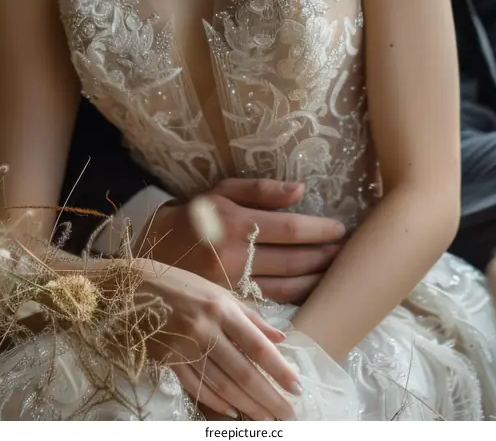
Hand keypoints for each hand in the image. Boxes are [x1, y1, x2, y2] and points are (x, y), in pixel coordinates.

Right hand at [139, 179, 345, 303]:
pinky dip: (296, 299)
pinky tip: (311, 292)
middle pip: (293, 259)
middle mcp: (235, 257)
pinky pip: (271, 305)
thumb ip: (260, 189)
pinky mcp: (229, 306)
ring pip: (287, 286)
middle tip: (346, 250)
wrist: (149, 256)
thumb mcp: (218, 192)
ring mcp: (232, 286)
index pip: (290, 228)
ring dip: (316, 279)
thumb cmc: (189, 217)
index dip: (319, 230)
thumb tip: (300, 190)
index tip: (340, 229)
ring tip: (335, 270)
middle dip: (324, 255)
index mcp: (234, 223)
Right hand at [142, 263, 299, 419]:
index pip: (257, 344)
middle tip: (288, 416)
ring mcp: (185, 347)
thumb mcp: (218, 292)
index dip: (278, 368)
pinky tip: (232, 412)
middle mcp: (205, 329)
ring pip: (222, 385)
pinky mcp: (168, 360)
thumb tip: (281, 336)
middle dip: (268, 397)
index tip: (297, 387)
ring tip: (266, 420)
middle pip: (242, 372)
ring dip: (246, 406)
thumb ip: (250, 316)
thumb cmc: (181, 286)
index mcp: (221, 308)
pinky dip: (215, 402)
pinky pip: (196, 387)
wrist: (133, 286)